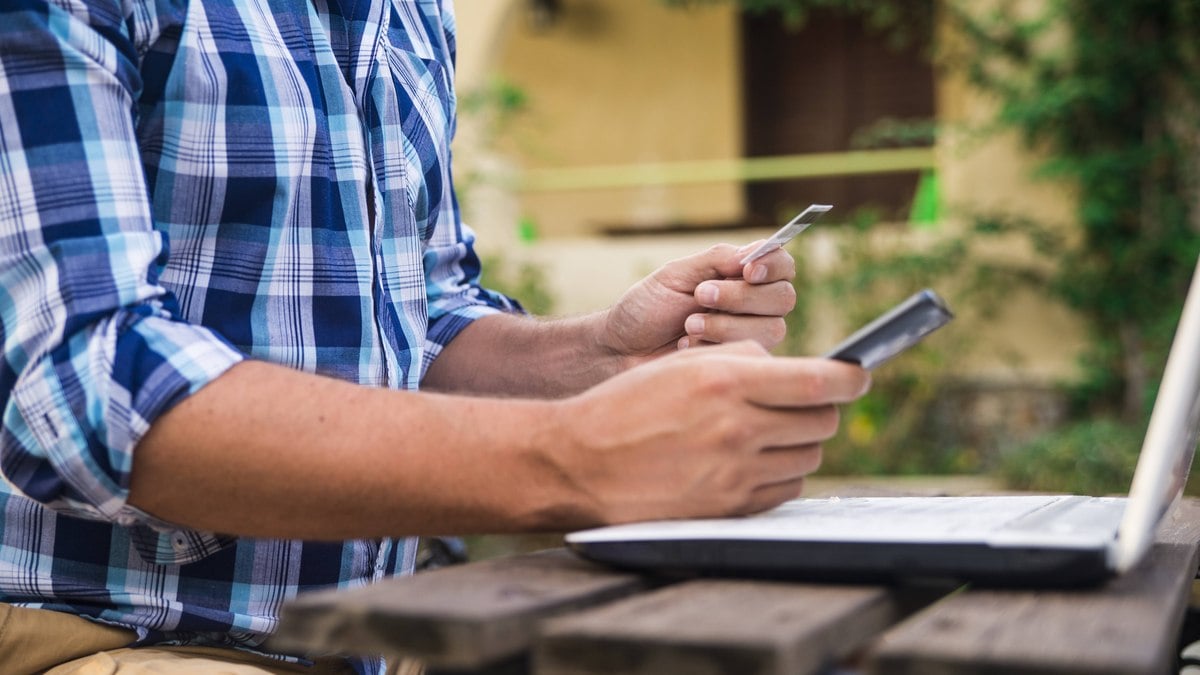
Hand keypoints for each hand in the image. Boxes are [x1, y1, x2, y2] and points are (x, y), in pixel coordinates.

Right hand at [546, 341, 869, 523]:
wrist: (579, 463)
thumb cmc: (625, 406)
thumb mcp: (682, 364)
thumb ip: (743, 359)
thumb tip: (791, 371)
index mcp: (727, 383)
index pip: (821, 383)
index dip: (850, 377)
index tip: (858, 374)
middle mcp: (738, 430)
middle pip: (823, 422)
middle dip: (819, 408)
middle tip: (798, 402)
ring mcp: (736, 475)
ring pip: (808, 457)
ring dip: (797, 442)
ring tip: (763, 432)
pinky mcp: (730, 508)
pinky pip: (784, 489)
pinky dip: (778, 473)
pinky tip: (748, 461)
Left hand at [600, 243, 796, 361]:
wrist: (622, 349)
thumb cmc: (648, 307)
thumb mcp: (676, 275)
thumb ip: (717, 261)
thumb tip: (754, 254)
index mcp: (741, 275)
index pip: (782, 265)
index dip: (773, 265)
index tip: (747, 270)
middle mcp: (754, 305)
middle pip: (784, 298)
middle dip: (741, 297)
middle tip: (700, 296)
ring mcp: (750, 336)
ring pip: (772, 329)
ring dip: (726, 325)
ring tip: (688, 325)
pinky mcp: (741, 364)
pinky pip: (750, 356)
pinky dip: (715, 347)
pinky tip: (687, 345)